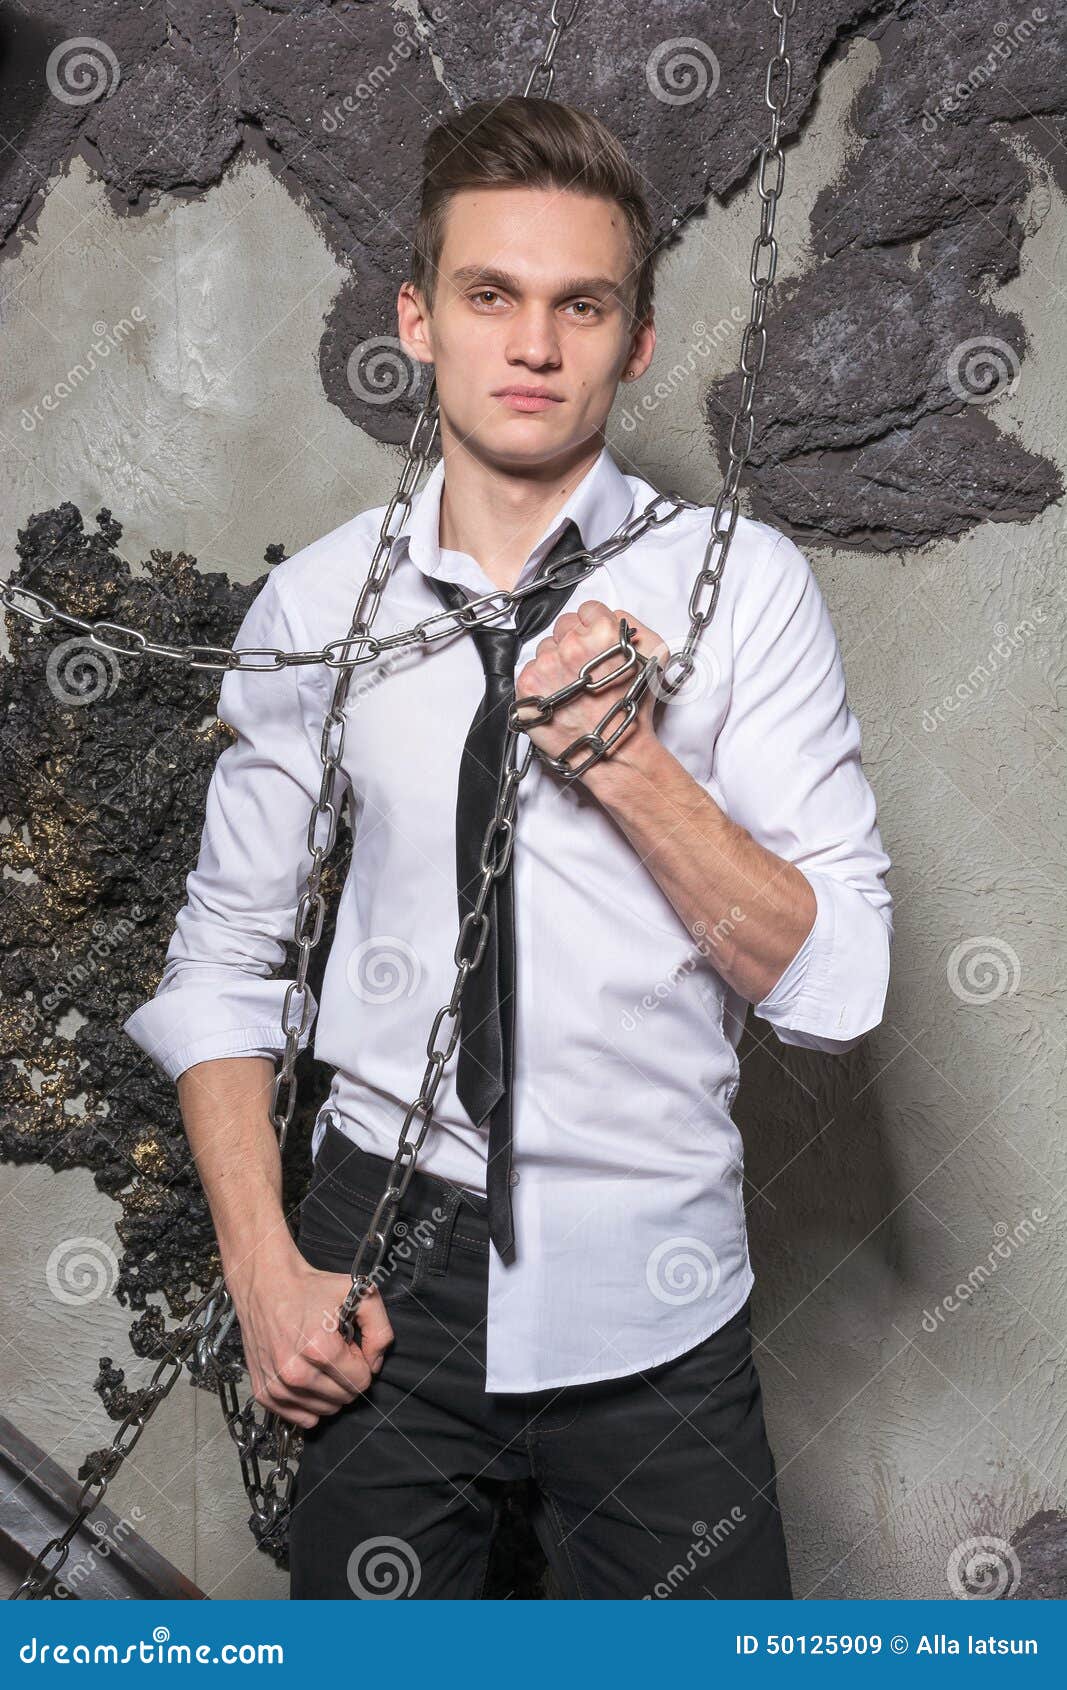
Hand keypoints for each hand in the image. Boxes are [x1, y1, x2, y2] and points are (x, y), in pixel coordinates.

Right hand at [228, 1247, 394, 1429]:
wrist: (266, 1284)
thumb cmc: (309, 1289)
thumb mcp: (359, 1295)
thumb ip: (380, 1330)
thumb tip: (374, 1364)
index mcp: (319, 1349)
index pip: (361, 1381)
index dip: (360, 1361)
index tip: (347, 1344)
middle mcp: (295, 1373)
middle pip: (344, 1398)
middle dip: (345, 1375)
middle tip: (332, 1350)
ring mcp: (277, 1386)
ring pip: (324, 1410)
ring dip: (328, 1389)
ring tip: (316, 1359)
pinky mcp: (264, 1393)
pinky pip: (300, 1417)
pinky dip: (308, 1402)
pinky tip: (306, 1376)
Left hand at [514, 600, 668, 781]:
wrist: (613, 752)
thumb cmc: (634, 711)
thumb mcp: (653, 658)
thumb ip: (632, 627)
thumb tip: (612, 615)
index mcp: (602, 633)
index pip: (587, 610)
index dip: (594, 628)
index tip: (597, 646)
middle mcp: (571, 645)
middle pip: (563, 626)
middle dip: (573, 643)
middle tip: (586, 671)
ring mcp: (546, 665)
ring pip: (545, 648)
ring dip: (555, 663)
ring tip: (572, 688)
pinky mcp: (528, 685)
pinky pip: (529, 669)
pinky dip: (541, 682)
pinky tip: (558, 697)